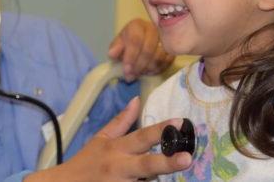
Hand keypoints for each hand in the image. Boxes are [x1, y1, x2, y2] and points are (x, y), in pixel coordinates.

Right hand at [25, 97, 191, 181]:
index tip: (178, 121)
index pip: (141, 136)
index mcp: (116, 149)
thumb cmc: (86, 162)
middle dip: (167, 162)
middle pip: (146, 165)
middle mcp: (119, 168)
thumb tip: (137, 99)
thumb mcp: (101, 139)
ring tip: (162, 171)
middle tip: (186, 159)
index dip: (160, 129)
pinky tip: (144, 181)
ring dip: (155, 180)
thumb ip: (121, 122)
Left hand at [108, 18, 173, 81]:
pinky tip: (150, 72)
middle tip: (132, 76)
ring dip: (148, 68)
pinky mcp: (173, 47)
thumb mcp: (118, 44)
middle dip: (139, 65)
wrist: (141, 43)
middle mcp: (153, 28)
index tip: (126, 70)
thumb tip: (112, 53)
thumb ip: (115, 48)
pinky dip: (158, 69)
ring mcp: (165, 37)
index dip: (130, 56)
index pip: (135, 40)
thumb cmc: (128, 44)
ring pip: (160, 56)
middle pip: (148, 49)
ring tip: (140, 74)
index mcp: (137, 25)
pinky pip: (168, 61)